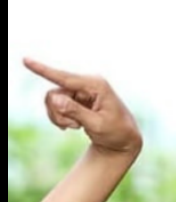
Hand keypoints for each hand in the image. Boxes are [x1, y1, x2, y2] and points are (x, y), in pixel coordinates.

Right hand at [23, 58, 141, 153]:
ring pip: (52, 100)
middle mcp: (88, 83)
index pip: (66, 78)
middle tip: (73, 127)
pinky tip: (73, 126)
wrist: (123, 140)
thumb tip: (55, 99)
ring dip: (60, 116)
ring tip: (76, 127)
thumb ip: (76, 112)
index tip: (26, 60)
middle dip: (58, 113)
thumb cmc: (116, 132)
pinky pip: (55, 105)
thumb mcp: (97, 125)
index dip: (44, 70)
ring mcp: (81, 90)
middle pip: (54, 93)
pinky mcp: (76, 97)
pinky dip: (60, 118)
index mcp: (97, 85)